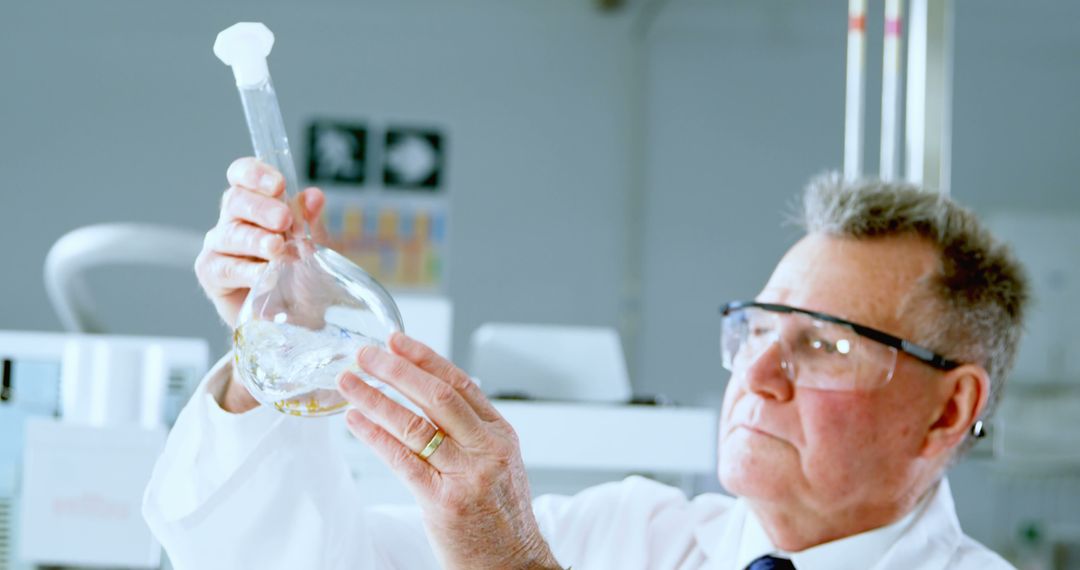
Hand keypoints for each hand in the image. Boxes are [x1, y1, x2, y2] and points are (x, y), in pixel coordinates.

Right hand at [194, 157, 328, 412]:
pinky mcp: (213, 276)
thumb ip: (310, 222)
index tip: (278, 184)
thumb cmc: (302, 277)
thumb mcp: (315, 247)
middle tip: (284, 220)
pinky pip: (224, 268)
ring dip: (255, 240)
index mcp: (255, 205)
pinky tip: (264, 274)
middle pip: (235, 201)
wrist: (299, 320)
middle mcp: (232, 222)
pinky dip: (246, 271)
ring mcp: (219, 248)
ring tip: (277, 249)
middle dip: (261, 208)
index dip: (255, 173)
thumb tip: (314, 196)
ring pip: (229, 234)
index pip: (242, 175)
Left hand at [338, 333, 561, 569]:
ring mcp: (467, 475)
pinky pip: (402, 460)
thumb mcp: (499, 464)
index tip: (396, 340)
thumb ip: (471, 432)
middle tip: (365, 354)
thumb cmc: (500, 517)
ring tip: (349, 382)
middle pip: (437, 396)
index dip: (425, 358)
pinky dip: (375, 435)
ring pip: (415, 424)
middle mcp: (488, 449)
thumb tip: (428, 396)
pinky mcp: (444, 501)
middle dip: (396, 370)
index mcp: (502, 434)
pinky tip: (355, 421)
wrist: (513, 565)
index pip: (461, 383)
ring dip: (376, 398)